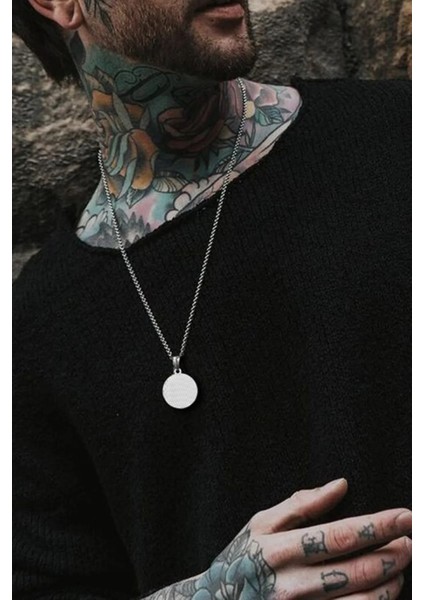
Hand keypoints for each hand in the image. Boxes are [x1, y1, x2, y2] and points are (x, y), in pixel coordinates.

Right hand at [198, 479, 411, 598]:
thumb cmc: (242, 559)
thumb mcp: (261, 523)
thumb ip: (301, 504)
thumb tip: (340, 485)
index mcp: (280, 549)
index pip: (338, 535)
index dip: (376, 525)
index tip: (403, 516)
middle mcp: (291, 584)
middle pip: (355, 570)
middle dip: (391, 554)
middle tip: (410, 541)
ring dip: (388, 584)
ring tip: (399, 567)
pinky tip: (382, 593)